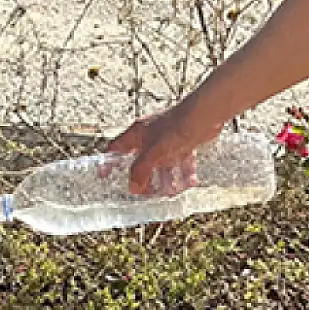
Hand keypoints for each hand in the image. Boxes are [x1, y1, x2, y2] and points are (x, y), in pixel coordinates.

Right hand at [105, 103, 223, 195]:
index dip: (109, 162)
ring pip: (164, 165)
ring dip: (169, 179)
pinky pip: (181, 161)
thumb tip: (133, 188)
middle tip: (151, 193)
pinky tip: (191, 182)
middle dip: (147, 179)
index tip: (105, 176)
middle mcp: (150, 136)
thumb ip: (141, 171)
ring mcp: (167, 140)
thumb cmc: (176, 127)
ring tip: (174, 191)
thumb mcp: (153, 152)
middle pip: (142, 162)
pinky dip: (185, 172)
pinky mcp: (183, 142)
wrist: (203, 116)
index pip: (116, 148)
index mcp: (137, 134)